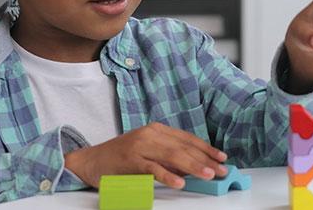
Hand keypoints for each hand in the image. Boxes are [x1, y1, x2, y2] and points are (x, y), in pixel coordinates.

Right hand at [64, 122, 227, 188]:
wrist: (90, 160)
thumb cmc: (121, 158)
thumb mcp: (148, 151)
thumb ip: (168, 156)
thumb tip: (194, 166)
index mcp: (157, 130)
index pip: (187, 139)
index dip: (206, 148)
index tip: (222, 158)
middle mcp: (151, 134)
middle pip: (183, 147)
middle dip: (205, 159)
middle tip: (221, 170)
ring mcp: (140, 145)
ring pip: (172, 155)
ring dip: (193, 166)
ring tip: (208, 175)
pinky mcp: (130, 159)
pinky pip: (152, 168)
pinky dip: (168, 175)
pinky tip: (180, 182)